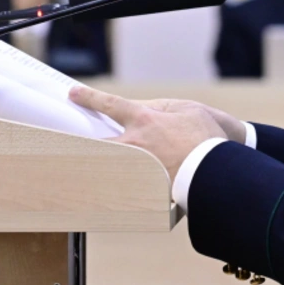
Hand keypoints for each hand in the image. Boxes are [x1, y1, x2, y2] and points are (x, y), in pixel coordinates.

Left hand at [69, 87, 227, 179]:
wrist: (216, 171)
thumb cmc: (206, 137)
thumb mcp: (188, 109)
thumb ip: (163, 107)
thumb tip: (146, 108)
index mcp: (144, 120)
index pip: (109, 104)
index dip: (89, 97)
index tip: (74, 94)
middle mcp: (134, 143)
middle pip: (98, 140)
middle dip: (83, 139)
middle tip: (67, 139)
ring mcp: (135, 167)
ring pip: (105, 163)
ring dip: (97, 162)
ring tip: (81, 166)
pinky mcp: (142, 187)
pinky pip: (121, 183)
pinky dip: (113, 183)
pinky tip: (102, 190)